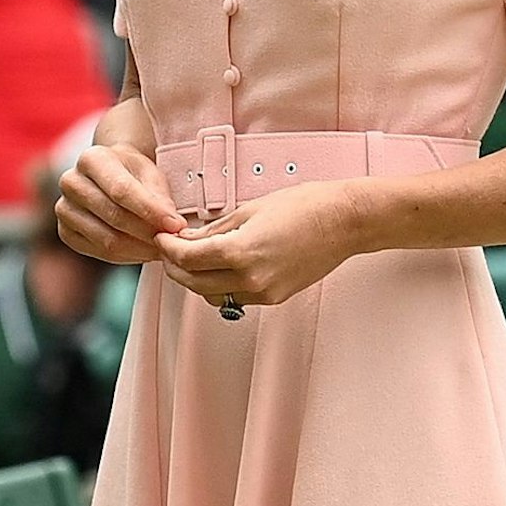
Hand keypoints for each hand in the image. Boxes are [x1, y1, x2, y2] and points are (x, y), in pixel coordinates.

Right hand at [58, 126, 181, 265]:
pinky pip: (100, 252)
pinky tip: (144, 251)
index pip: (121, 190)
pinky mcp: (65, 232)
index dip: (151, 211)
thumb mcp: (151, 174)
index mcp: (92, 158)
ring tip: (162, 248)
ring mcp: (64, 209)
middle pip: (114, 217)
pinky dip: (127, 256)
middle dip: (148, 233)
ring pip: (108, 239)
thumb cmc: (133, 173)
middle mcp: (71, 181)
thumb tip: (171, 225)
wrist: (108, 178)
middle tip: (173, 242)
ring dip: (141, 249)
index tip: (175, 225)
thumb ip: (160, 197)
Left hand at [154, 181, 361, 308]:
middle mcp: (251, 279)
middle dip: (176, 268)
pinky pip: (235, 298)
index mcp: (241, 252)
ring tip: (194, 259)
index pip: (188, 259)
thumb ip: (215, 230)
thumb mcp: (250, 209)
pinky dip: (220, 285)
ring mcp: (264, 293)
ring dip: (197, 280)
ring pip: (212, 295)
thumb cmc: (304, 206)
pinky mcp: (274, 298)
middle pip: (194, 283)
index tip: (161, 239)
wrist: (344, 222)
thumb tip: (188, 239)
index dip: (168, 250)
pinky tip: (220, 268)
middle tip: (169, 251)